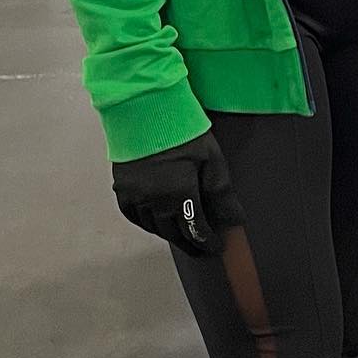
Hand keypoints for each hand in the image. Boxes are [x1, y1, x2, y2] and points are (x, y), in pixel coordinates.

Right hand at [111, 129, 245, 257]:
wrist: (145, 108)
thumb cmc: (182, 129)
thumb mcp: (211, 159)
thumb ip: (221, 193)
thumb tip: (235, 220)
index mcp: (179, 194)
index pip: (195, 230)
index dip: (207, 242)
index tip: (216, 247)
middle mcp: (154, 201)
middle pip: (173, 233)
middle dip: (190, 243)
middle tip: (200, 249)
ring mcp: (134, 196)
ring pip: (153, 227)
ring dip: (169, 234)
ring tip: (182, 237)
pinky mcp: (121, 188)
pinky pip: (134, 217)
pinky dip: (147, 223)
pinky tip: (157, 223)